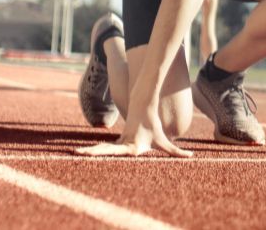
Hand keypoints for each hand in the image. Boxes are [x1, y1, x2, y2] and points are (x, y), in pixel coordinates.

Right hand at [74, 106, 191, 157]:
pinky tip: (82, 154)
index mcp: (131, 146)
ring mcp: (118, 143)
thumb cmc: (154, 127)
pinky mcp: (117, 142)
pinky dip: (94, 152)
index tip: (100, 154)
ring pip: (102, 149)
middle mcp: (122, 145)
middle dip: (92, 153)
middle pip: (105, 150)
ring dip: (89, 152)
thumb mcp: (164, 142)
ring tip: (74, 154)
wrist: (144, 108)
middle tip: (77, 154)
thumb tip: (191, 156)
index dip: (109, 153)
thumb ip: (177, 151)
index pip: (118, 151)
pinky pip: (104, 149)